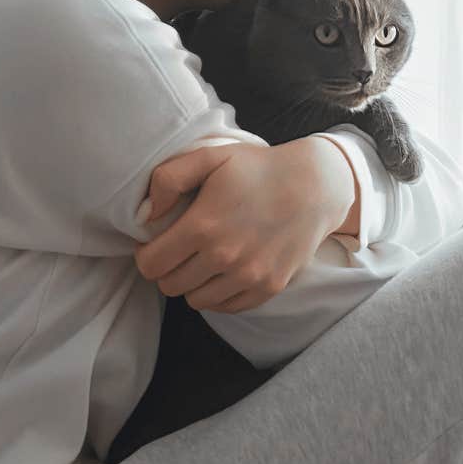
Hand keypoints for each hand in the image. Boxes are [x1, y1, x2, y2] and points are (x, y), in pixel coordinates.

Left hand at [133, 139, 349, 312]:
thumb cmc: (259, 169)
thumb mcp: (211, 156)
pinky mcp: (269, 286)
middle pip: (170, 286)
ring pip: (196, 301)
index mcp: (204, 226)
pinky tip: (223, 273)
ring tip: (202, 261)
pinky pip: (227, 307)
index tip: (156, 243)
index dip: (147, 254)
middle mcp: (225, 257)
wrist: (316, 186)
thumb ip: (168, 179)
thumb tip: (147, 214)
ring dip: (192, 284)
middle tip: (180, 252)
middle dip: (167, 270)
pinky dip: (218, 295)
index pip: (151, 265)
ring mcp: (249, 275)